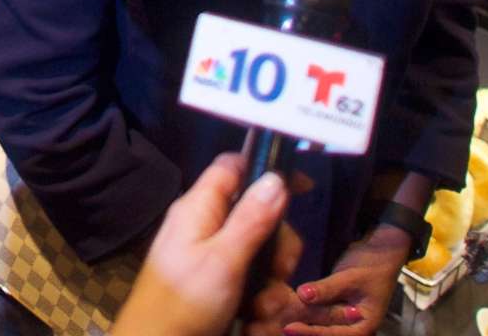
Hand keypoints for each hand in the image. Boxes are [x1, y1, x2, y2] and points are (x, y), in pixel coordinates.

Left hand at [109, 153, 294, 335]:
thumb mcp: (223, 260)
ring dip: (271, 288)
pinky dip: (259, 305)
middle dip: (278, 249)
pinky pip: (252, 286)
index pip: (235, 168)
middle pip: (259, 217)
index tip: (302, 189)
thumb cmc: (184, 302)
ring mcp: (213, 259)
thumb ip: (251, 219)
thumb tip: (277, 177)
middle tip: (280, 273)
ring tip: (260, 313)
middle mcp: (206, 227)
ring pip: (261, 258)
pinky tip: (254, 324)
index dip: (268, 171)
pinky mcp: (218, 287)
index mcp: (200, 208)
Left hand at [286, 223, 411, 334]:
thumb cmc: (372, 266)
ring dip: (302, 323)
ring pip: (320, 326)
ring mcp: (343, 319)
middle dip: (304, 331)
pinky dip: (304, 313)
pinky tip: (286, 311)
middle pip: (325, 334)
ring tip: (277, 321)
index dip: (311, 333)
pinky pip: (318, 315)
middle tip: (279, 327)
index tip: (289, 328)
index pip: (334, 335)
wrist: (381, 253)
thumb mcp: (351, 277)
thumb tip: (303, 295)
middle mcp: (353, 328)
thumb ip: (328, 288)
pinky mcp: (334, 309)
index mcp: (363, 327)